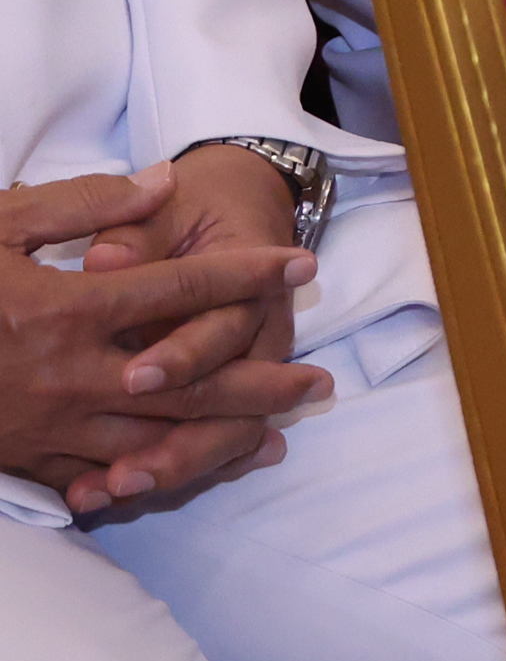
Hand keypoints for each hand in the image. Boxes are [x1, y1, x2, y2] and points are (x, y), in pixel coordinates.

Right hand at [0, 167, 324, 510]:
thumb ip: (79, 205)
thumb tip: (157, 183)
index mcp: (63, 309)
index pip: (181, 288)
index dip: (248, 274)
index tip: (303, 265)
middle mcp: (65, 375)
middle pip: (187, 383)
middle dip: (259, 384)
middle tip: (320, 385)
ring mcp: (42, 426)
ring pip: (152, 444)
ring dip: (219, 442)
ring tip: (274, 439)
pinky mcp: (18, 459)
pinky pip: (96, 478)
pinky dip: (148, 478)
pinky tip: (183, 475)